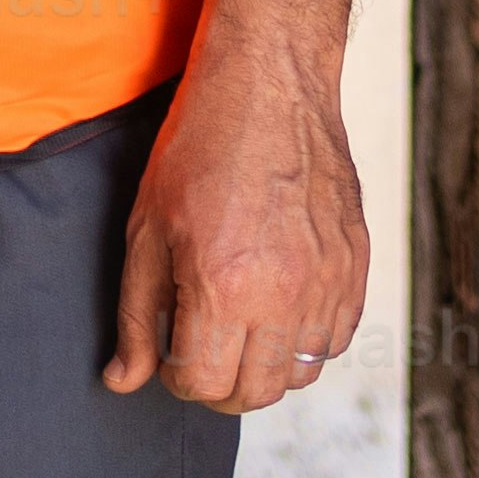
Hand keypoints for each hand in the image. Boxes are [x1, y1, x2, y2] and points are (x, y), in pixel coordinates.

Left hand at [107, 35, 364, 411]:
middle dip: (219, 383)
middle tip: (201, 346)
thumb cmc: (199, 148)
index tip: (170, 348)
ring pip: (301, 374)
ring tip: (240, 325)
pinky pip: (337, 339)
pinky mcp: (355, 266)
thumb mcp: (147, 229)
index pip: (203, 384)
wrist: (269, 85)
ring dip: (266, 365)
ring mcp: (328, 282)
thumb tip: (123, 382)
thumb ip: (136, 315)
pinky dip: (308, 340)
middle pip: (256, 392)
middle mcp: (284, 294)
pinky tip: (280, 307)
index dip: (176, 376)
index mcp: (224, 287)